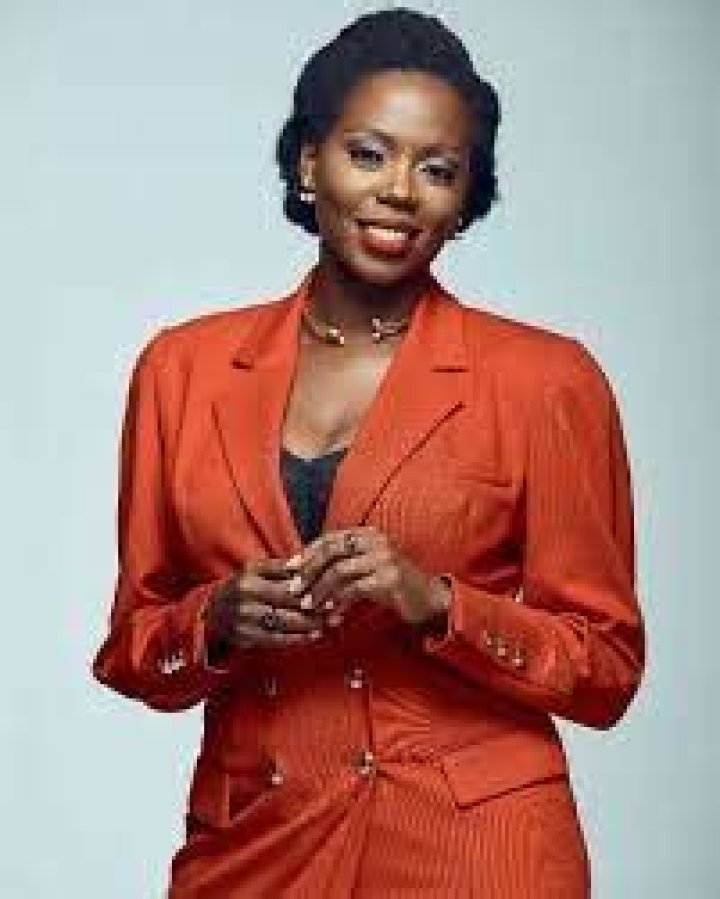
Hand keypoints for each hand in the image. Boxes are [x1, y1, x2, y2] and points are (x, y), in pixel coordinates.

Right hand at [205, 555, 321, 650]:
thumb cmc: (243, 587)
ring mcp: (243, 618)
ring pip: (284, 623)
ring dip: (310, 624)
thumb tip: (309, 563)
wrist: (211, 612)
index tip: (330, 588)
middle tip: (334, 609)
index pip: (287, 579)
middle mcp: (245, 596)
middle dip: (314, 606)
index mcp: (250, 575)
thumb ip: (282, 568)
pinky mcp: (244, 638)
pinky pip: (276, 640)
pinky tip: (312, 636)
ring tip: (329, 623)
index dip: (311, 585)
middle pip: (287, 602)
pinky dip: (297, 639)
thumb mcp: (257, 570)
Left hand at [291, 526, 450, 627]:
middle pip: (331, 550)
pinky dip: (339, 604)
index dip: (307, 552)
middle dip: (309, 570)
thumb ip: (344, 563)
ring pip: (339, 571)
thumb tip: (306, 570)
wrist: (429, 599)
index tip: (290, 569)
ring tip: (309, 606)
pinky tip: (332, 617)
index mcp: (368, 534)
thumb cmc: (393, 585)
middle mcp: (376, 541)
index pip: (330, 538)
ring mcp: (384, 559)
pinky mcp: (389, 579)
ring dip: (320, 590)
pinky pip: (354, 590)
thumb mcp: (368, 567)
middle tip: (294, 589)